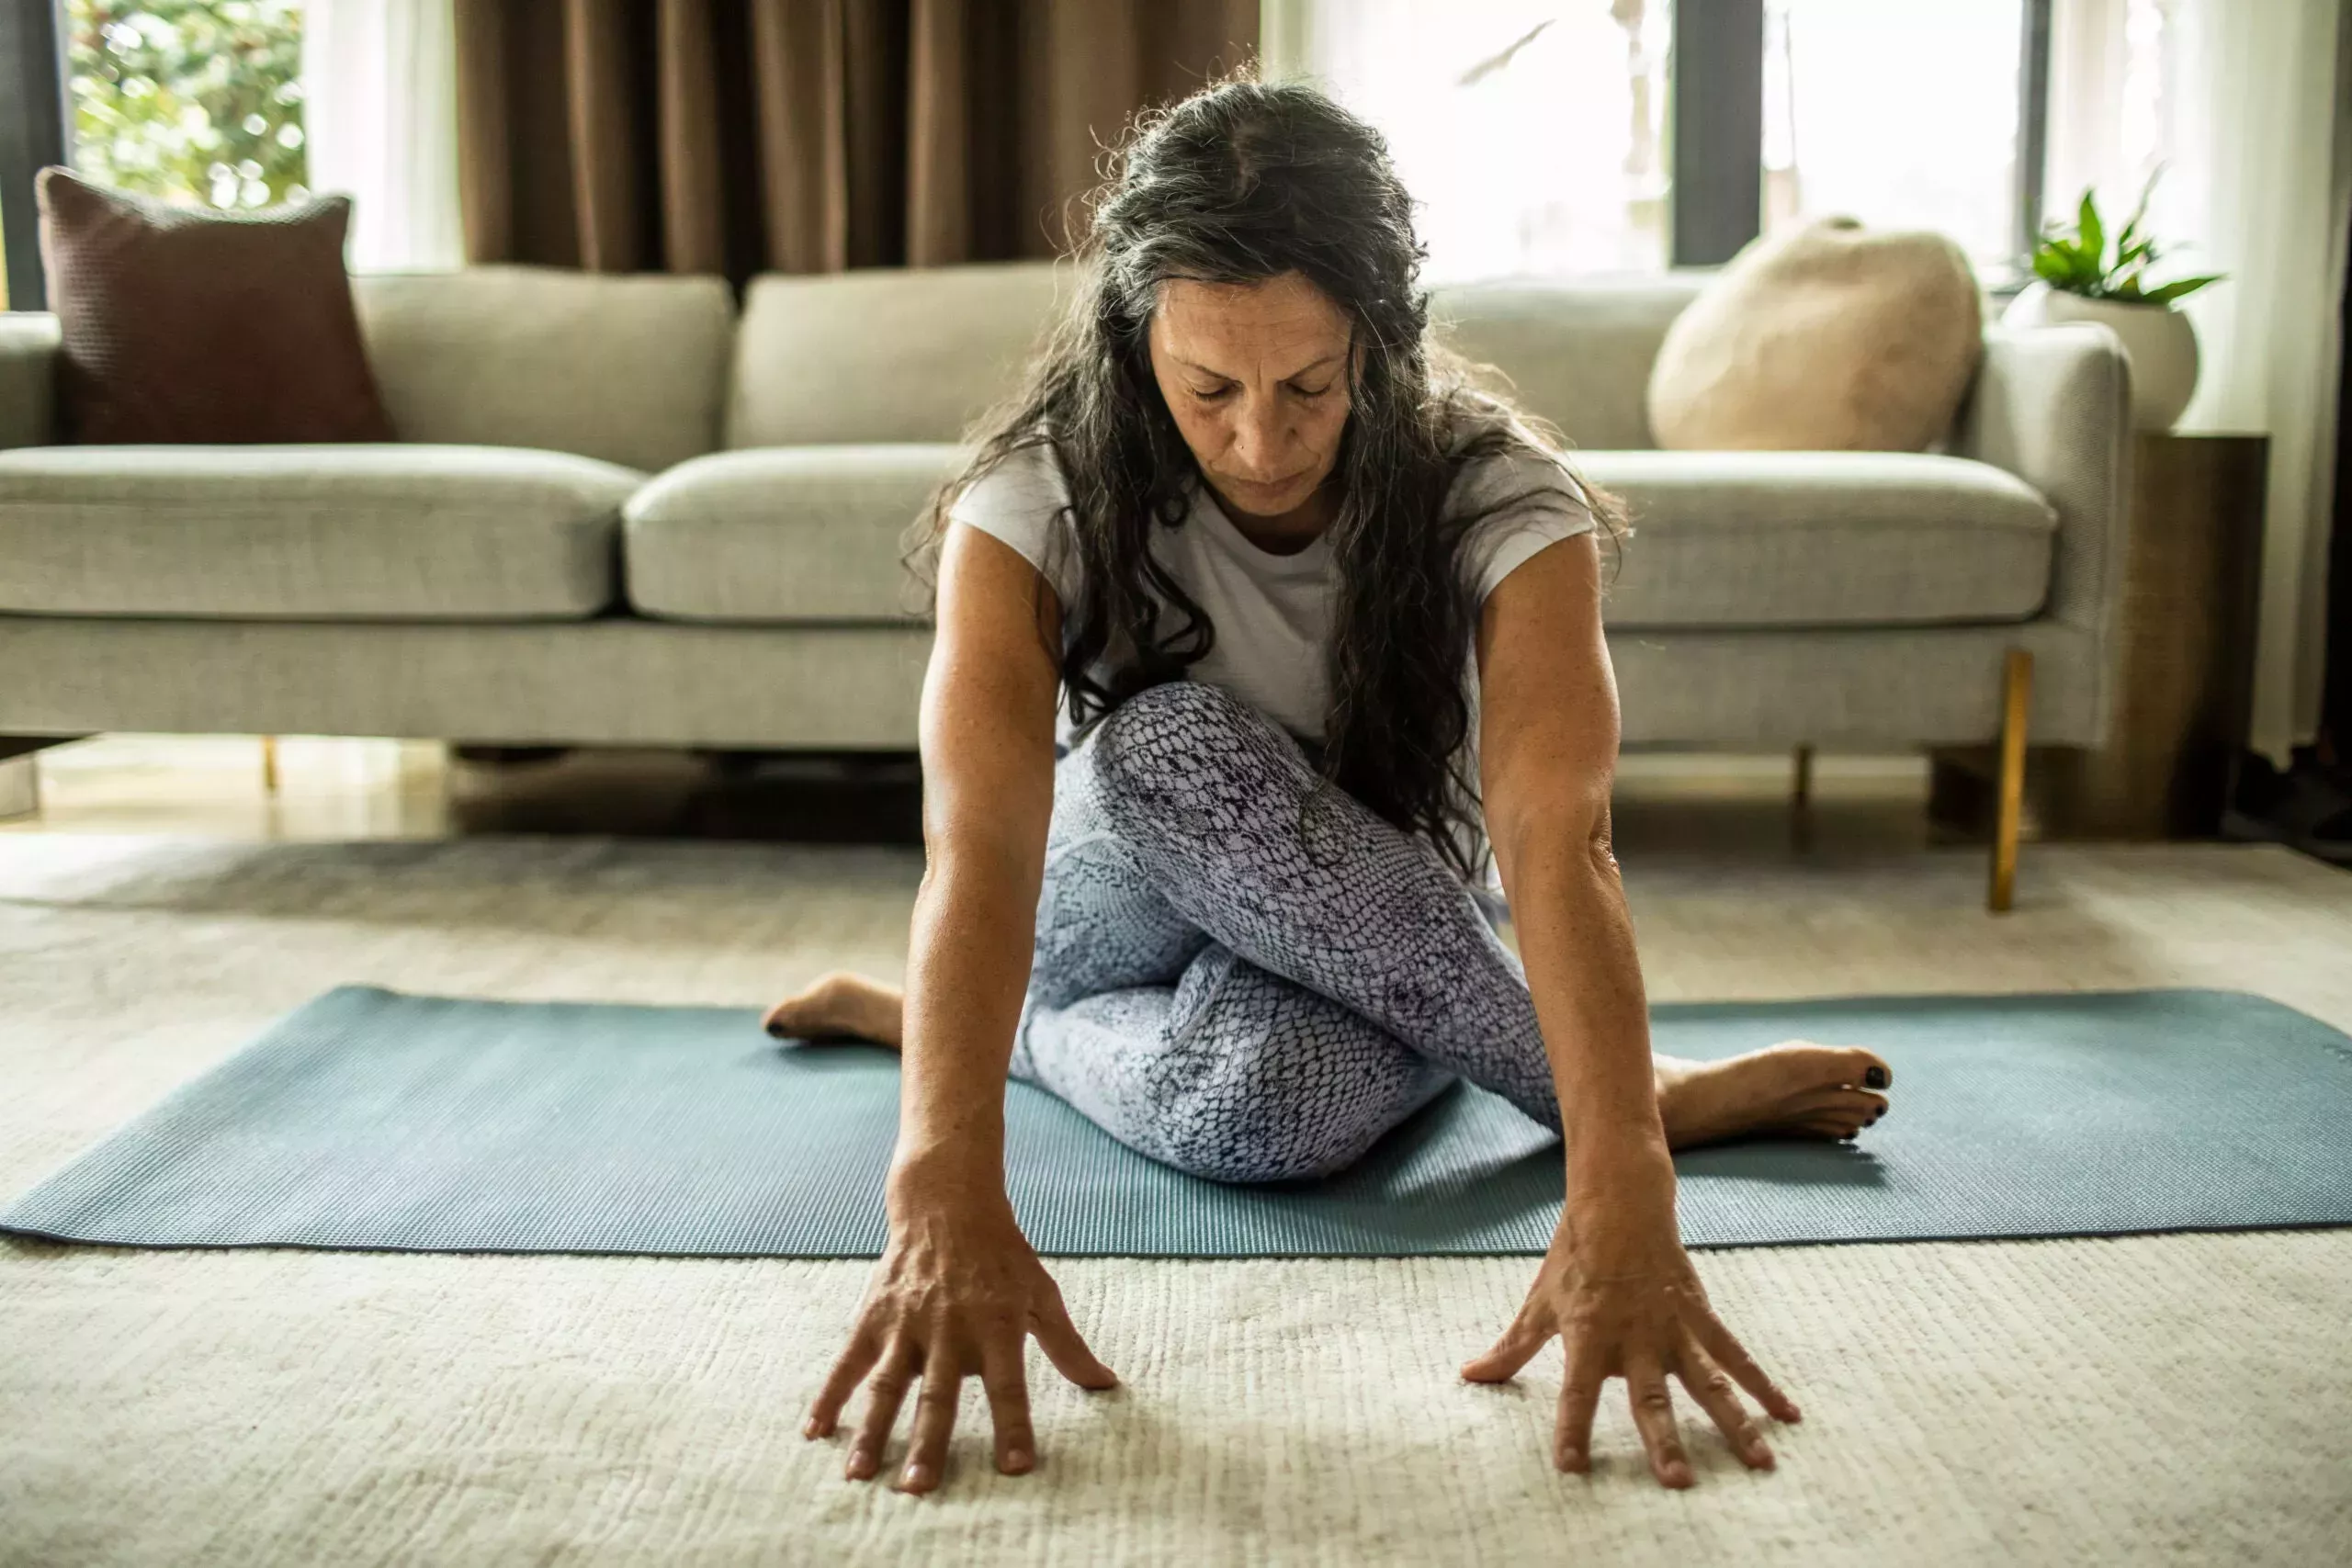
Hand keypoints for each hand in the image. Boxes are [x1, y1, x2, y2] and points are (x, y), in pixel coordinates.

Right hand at [804, 1187, 1116, 1493]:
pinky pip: (847, 1362)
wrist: (946, 1202)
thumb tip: (1108, 1384)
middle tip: (918, 1488)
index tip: (1015, 1468)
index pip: (1009, 1385)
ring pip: (887, 1384)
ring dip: (871, 1431)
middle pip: (938, 1394)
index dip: (1013, 1425)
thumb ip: (1068, 1345)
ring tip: (859, 1475)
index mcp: (998, 1325)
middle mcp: (951, 1328)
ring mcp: (907, 1323)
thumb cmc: (1001, 1256)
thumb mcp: (1040, 1293)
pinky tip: (815, 1431)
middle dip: (927, 1443)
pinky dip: (829, 1395)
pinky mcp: (874, 1316)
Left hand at [1462, 1201, 1799, 1486]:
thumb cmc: (1574, 1258)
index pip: (1576, 1392)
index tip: (1572, 1467)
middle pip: (1650, 1397)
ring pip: (1709, 1382)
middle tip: (1678, 1482)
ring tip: (1759, 1463)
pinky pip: (1737, 1355)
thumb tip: (1470, 1375)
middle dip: (1665, 1440)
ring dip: (1735, 1423)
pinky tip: (1787, 1416)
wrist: (1620, 1203)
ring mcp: (1674, 1327)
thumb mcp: (1538, 1303)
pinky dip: (1764, 1385)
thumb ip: (1511, 1348)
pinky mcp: (1701, 1315)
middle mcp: (1635, 1337)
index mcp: (1589, 1336)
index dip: (1572, 1428)